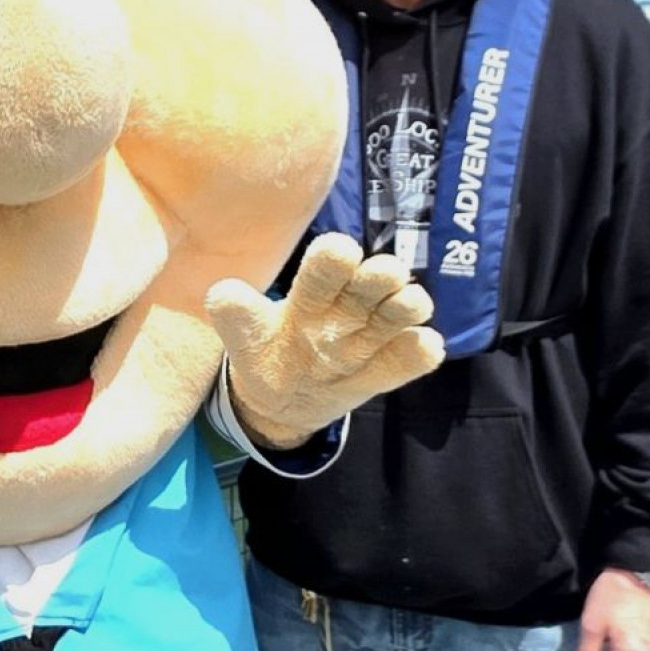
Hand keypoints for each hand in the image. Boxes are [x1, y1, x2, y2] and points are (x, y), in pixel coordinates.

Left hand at [205, 233, 442, 447]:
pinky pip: (408, 360)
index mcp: (310, 293)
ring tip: (410, 304)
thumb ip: (237, 317)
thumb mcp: (244, 337)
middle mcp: (345, 308)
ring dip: (406, 307)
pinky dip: (419, 352)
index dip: (332, 260)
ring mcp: (369, 338)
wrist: (281, 399)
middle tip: (387, 274)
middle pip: (369, 285)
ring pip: (396, 315)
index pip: (323, 269)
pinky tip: (426, 345)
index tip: (340, 251)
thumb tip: (223, 294)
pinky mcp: (386, 370)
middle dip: (380, 276)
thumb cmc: (263, 351)